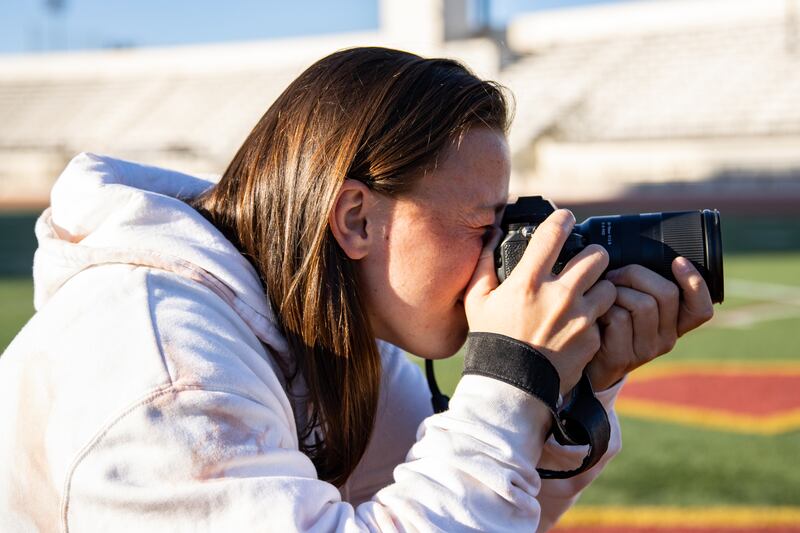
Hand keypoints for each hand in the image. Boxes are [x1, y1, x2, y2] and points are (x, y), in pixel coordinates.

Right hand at [464, 209, 616, 393]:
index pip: (554, 233)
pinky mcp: (592, 339)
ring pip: (609, 287)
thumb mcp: (476, 301)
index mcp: (529, 281)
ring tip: (587, 296)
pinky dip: (595, 321)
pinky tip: (580, 328)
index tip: (566, 219)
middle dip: (593, 255)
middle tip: (586, 262)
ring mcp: (579, 318)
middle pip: (597, 255)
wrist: (511, 387)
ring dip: (600, 289)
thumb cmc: (492, 341)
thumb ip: (483, 264)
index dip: (563, 219)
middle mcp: (559, 294)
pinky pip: (604, 320)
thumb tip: (491, 236)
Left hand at [586, 257, 714, 390]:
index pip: (701, 309)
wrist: (584, 361)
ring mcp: (647, 350)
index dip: (695, 283)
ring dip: (616, 291)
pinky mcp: (624, 356)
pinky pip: (618, 318)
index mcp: (674, 324)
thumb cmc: (606, 322)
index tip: (678, 261)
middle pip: (666, 294)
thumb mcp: (630, 304)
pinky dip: (602, 307)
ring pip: (642, 304)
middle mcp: (667, 338)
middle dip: (635, 274)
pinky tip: (594, 313)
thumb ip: (642, 286)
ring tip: (602, 297)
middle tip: (612, 276)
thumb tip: (638, 252)